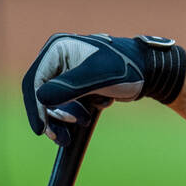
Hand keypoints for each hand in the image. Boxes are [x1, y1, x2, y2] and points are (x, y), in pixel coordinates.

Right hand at [22, 33, 185, 144]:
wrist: (151, 72)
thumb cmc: (128, 69)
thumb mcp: (98, 78)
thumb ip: (69, 87)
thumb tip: (40, 98)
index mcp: (58, 48)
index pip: (34, 81)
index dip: (35, 108)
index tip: (41, 130)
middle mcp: (58, 58)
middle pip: (42, 95)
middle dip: (54, 117)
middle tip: (64, 136)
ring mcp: (67, 72)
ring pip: (54, 103)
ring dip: (66, 118)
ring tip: (86, 121)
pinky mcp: (78, 85)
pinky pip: (67, 105)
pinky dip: (77, 114)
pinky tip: (97, 109)